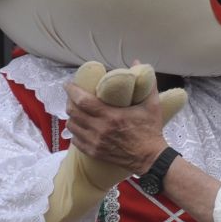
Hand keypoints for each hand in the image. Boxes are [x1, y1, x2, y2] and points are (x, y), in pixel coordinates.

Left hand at [40, 63, 188, 221]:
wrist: (151, 158)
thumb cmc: (151, 131)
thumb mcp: (152, 105)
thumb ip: (146, 83)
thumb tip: (137, 63)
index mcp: (111, 116)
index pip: (82, 100)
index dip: (72, 91)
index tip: (69, 84)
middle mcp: (100, 129)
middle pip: (73, 112)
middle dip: (70, 102)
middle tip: (73, 96)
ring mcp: (95, 142)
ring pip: (72, 126)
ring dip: (71, 117)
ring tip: (75, 110)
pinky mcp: (95, 152)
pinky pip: (76, 141)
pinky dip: (75, 132)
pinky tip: (79, 127)